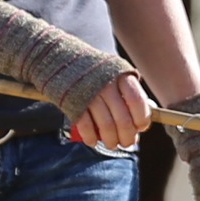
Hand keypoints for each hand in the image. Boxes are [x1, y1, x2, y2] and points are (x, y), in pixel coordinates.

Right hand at [0, 0, 137, 134]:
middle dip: (127, 136)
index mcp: (120, 75)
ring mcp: (89, 93)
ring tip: (112, 144)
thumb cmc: (91, 69)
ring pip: (106, 125)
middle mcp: (106, 84)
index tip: (141, 128)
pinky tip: (94, 141)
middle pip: (123, 119)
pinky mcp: (72, 102)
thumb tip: (143, 119)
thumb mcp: (113, 72)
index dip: (142, 119)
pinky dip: (91, 137)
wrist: (55, 56)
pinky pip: (85, 126)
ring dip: (111, 140)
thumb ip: (127, 92)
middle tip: (127, 143)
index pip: (137, 102)